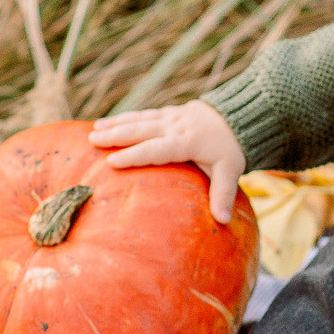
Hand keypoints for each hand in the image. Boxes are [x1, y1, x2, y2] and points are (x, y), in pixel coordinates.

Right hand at [89, 102, 246, 223]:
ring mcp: (172, 117)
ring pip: (141, 120)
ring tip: (94, 130)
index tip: (111, 162)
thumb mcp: (231, 171)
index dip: (134, 155)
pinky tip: (110, 122)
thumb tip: (223, 221)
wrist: (240, 116)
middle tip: (93, 140)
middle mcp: (176, 126)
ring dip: (116, 124)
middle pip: (142, 130)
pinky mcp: (171, 112)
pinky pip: (145, 114)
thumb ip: (223, 194)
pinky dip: (127, 118)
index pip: (156, 149)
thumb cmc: (233, 147)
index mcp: (187, 142)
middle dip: (117, 135)